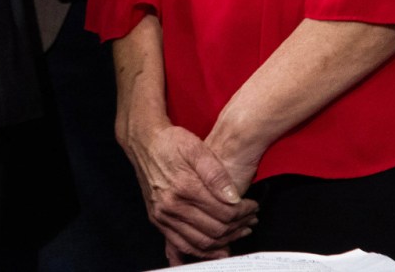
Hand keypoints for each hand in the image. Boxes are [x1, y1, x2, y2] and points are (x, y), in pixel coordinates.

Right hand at [123, 118, 256, 259]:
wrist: (142, 142)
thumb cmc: (169, 143)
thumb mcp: (196, 148)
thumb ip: (217, 173)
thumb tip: (234, 198)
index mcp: (183, 187)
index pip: (224, 213)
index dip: (244, 213)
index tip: (252, 206)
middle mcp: (171, 205)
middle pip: (216, 231)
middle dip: (238, 227)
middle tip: (250, 219)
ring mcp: (162, 215)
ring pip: (202, 242)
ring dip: (225, 241)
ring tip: (239, 231)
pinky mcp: (157, 220)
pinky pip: (182, 245)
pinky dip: (202, 252)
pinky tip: (217, 249)